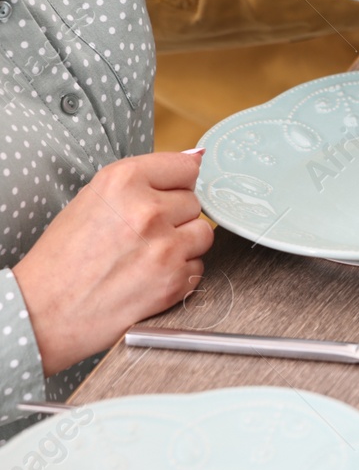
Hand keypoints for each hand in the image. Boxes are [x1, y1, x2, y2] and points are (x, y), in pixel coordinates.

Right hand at [13, 152, 213, 373]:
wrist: (45, 310)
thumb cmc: (63, 257)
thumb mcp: (93, 199)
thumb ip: (144, 179)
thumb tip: (196, 159)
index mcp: (124, 180)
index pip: (187, 167)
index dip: (176, 183)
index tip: (167, 193)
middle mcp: (148, 210)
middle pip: (194, 202)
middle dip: (175, 216)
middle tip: (142, 233)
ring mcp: (165, 246)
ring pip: (203, 233)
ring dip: (184, 243)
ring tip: (147, 254)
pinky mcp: (174, 280)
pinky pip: (198, 267)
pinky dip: (180, 272)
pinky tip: (149, 276)